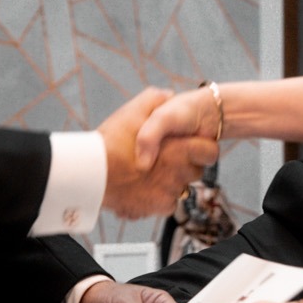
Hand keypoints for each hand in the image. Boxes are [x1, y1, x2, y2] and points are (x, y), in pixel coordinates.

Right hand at [99, 89, 216, 218]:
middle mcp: (180, 172)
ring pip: (181, 189)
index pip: (210, 152)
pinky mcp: (160, 207)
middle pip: (195, 172)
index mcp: (180, 148)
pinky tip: (144, 188)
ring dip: (170, 182)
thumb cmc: (111, 141)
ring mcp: (171, 191)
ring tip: (149, 174)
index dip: (200, 149)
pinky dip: (159, 198)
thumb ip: (154, 99)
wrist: (91, 174)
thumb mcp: (132, 110)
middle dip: (184, 166)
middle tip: (163, 159)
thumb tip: (169, 95)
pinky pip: (169, 204)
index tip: (187, 147)